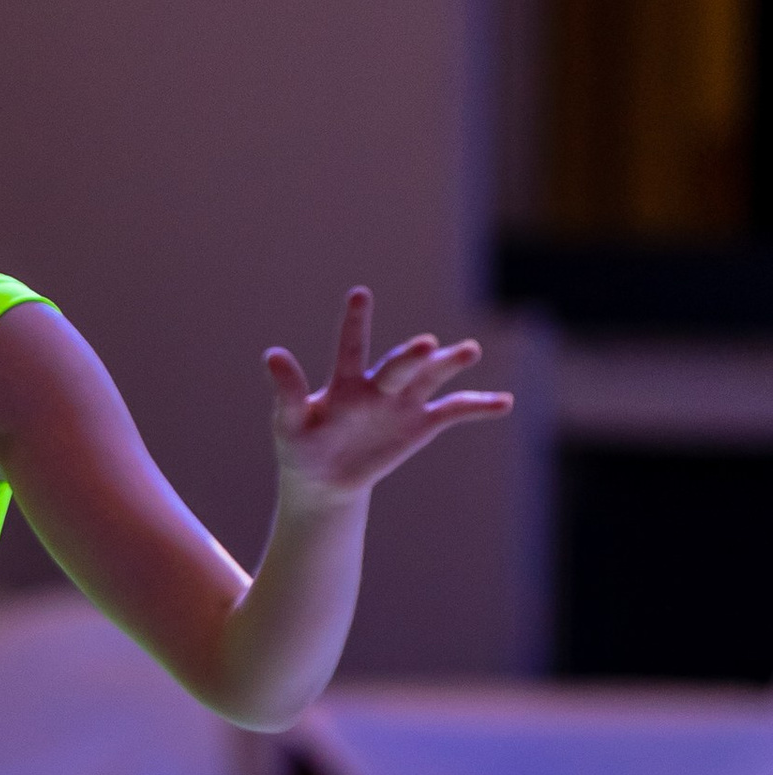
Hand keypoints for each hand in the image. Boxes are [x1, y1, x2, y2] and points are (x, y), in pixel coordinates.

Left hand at [266, 289, 511, 499]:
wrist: (325, 479)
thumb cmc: (302, 446)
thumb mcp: (289, 424)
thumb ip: (286, 392)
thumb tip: (271, 354)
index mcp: (344, 382)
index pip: (350, 348)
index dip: (355, 323)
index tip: (359, 294)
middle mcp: (378, 384)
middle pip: (398, 366)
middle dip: (412, 356)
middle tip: (425, 344)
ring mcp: (403, 401)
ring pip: (431, 377)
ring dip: (450, 364)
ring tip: (469, 350)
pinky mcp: (421, 423)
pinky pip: (454, 411)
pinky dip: (478, 406)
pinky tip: (504, 402)